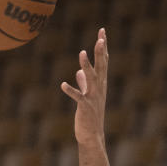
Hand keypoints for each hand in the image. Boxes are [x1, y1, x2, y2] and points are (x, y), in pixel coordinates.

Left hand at [61, 27, 107, 144]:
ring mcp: (93, 97)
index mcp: (100, 83)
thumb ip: (84, 82)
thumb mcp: (88, 95)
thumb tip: (78, 71)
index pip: (103, 61)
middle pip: (101, 66)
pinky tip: (63, 84)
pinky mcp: (85, 107)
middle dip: (100, 52)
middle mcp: (99, 88)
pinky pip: (77, 97)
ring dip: (86, 65)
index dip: (103, 47)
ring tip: (82, 53)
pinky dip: (71, 90)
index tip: (102, 31)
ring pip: (91, 78)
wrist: (92, 134)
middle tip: (101, 37)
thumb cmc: (90, 114)